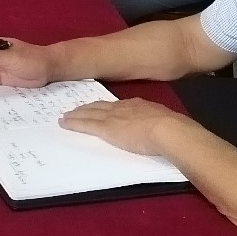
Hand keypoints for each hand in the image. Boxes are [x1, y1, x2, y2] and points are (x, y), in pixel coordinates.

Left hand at [59, 98, 186, 155]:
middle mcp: (122, 108)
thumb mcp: (165, 120)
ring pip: (89, 113)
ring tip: (67, 116)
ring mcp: (113, 117)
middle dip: (87, 108)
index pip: (116, 105)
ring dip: (77, 114)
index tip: (97, 108)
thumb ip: (159, 123)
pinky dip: (74, 123)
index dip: (104, 107)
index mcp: (137, 105)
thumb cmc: (172, 129)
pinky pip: (86, 125)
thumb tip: (163, 128)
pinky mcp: (106, 129)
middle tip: (75, 110)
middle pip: (99, 106)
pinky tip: (64, 123)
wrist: (167, 130)